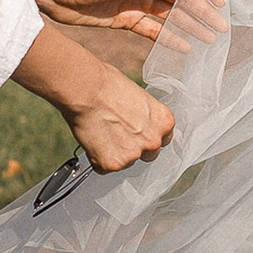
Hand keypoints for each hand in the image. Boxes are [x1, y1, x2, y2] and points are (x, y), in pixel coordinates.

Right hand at [12, 21, 176, 170]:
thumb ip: (145, 118)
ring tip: (101, 132)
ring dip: (115, 153)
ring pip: (125, 162)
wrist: (87, 89)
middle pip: (148, 155)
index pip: (163, 139)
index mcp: (164, 122)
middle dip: (134, 148)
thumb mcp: (140, 99)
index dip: (147, 136)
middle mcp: (153, 141)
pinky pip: (104, 167)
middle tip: (116, 134)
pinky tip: (92, 139)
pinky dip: (97, 158)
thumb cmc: (109, 85)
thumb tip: (137, 126)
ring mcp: (133, 155)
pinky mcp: (112, 164)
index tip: (136, 133)